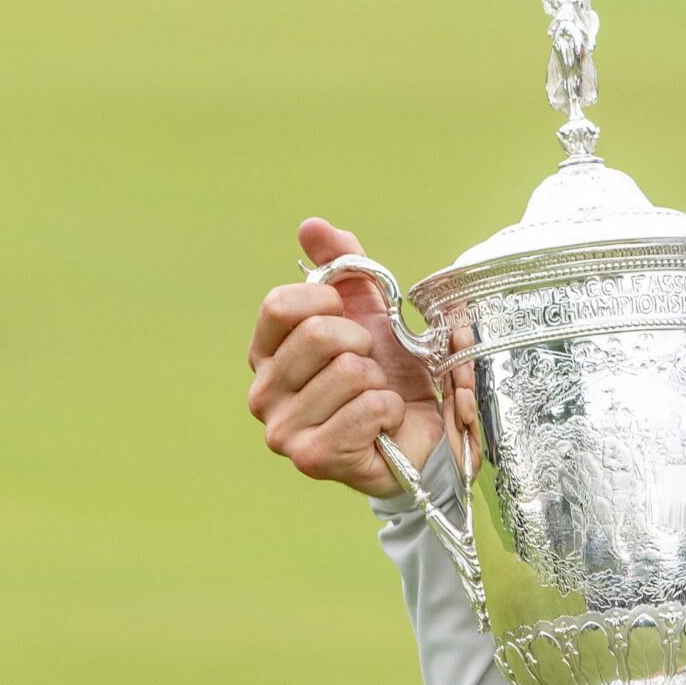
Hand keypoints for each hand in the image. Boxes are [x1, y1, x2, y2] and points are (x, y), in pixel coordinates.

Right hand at [247, 218, 441, 497]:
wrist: (421, 437)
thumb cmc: (390, 376)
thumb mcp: (371, 311)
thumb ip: (343, 265)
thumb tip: (312, 226)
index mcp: (266, 354)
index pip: (280, 304)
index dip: (326, 301)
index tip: (348, 318)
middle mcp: (263, 393)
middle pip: (317, 335)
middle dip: (363, 343)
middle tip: (371, 366)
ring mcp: (283, 430)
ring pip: (348, 372)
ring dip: (380, 381)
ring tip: (375, 398)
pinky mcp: (313, 458)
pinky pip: (367, 408)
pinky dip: (389, 410)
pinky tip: (383, 425)